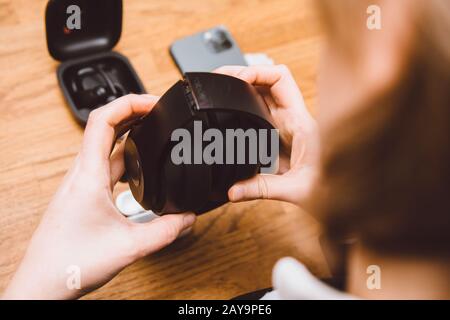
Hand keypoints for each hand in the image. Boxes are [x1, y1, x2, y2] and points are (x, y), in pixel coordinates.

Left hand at [2, 94, 195, 299]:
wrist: (43, 284)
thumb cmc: (70, 263)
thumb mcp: (130, 246)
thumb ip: (166, 231)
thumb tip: (188, 218)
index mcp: (89, 175)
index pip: (103, 121)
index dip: (129, 103)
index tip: (153, 102)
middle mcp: (82, 174)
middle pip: (105, 127)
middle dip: (134, 112)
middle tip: (159, 111)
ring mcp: (81, 184)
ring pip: (106, 146)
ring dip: (129, 133)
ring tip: (153, 130)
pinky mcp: (83, 194)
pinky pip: (106, 165)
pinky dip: (125, 157)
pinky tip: (140, 167)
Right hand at [214, 65, 319, 208]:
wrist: (340, 195)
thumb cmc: (329, 187)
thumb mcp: (295, 190)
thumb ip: (262, 188)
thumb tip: (233, 191)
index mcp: (300, 121)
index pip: (281, 79)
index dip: (257, 72)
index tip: (237, 79)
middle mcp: (293, 118)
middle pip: (266, 81)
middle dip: (242, 74)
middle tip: (220, 79)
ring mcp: (285, 125)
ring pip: (262, 94)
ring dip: (243, 89)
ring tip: (220, 90)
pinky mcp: (279, 135)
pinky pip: (260, 111)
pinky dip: (244, 105)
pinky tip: (231, 110)